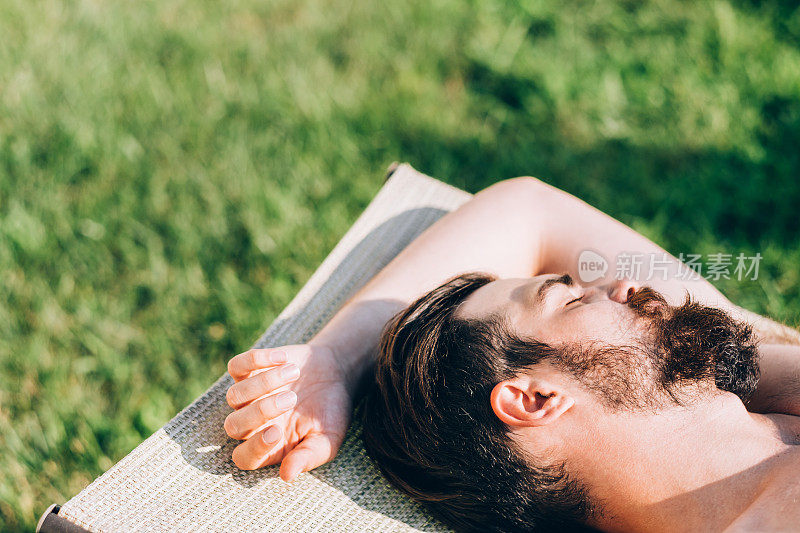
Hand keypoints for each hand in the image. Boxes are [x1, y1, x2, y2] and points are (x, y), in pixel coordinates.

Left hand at [224, 343, 352, 480]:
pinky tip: (283, 358)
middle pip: (233, 426)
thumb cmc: (331, 413)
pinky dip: (256, 360)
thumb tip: (286, 476)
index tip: (277, 432)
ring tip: (294, 373)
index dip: (254, 448)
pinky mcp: (250, 370)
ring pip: (234, 395)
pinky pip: (236, 366)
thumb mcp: (328, 439)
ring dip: (264, 383)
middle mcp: (253, 423)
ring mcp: (249, 395)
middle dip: (260, 412)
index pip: (244, 457)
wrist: (336, 374)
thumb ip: (309, 457)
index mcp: (270, 446)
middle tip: (292, 399)